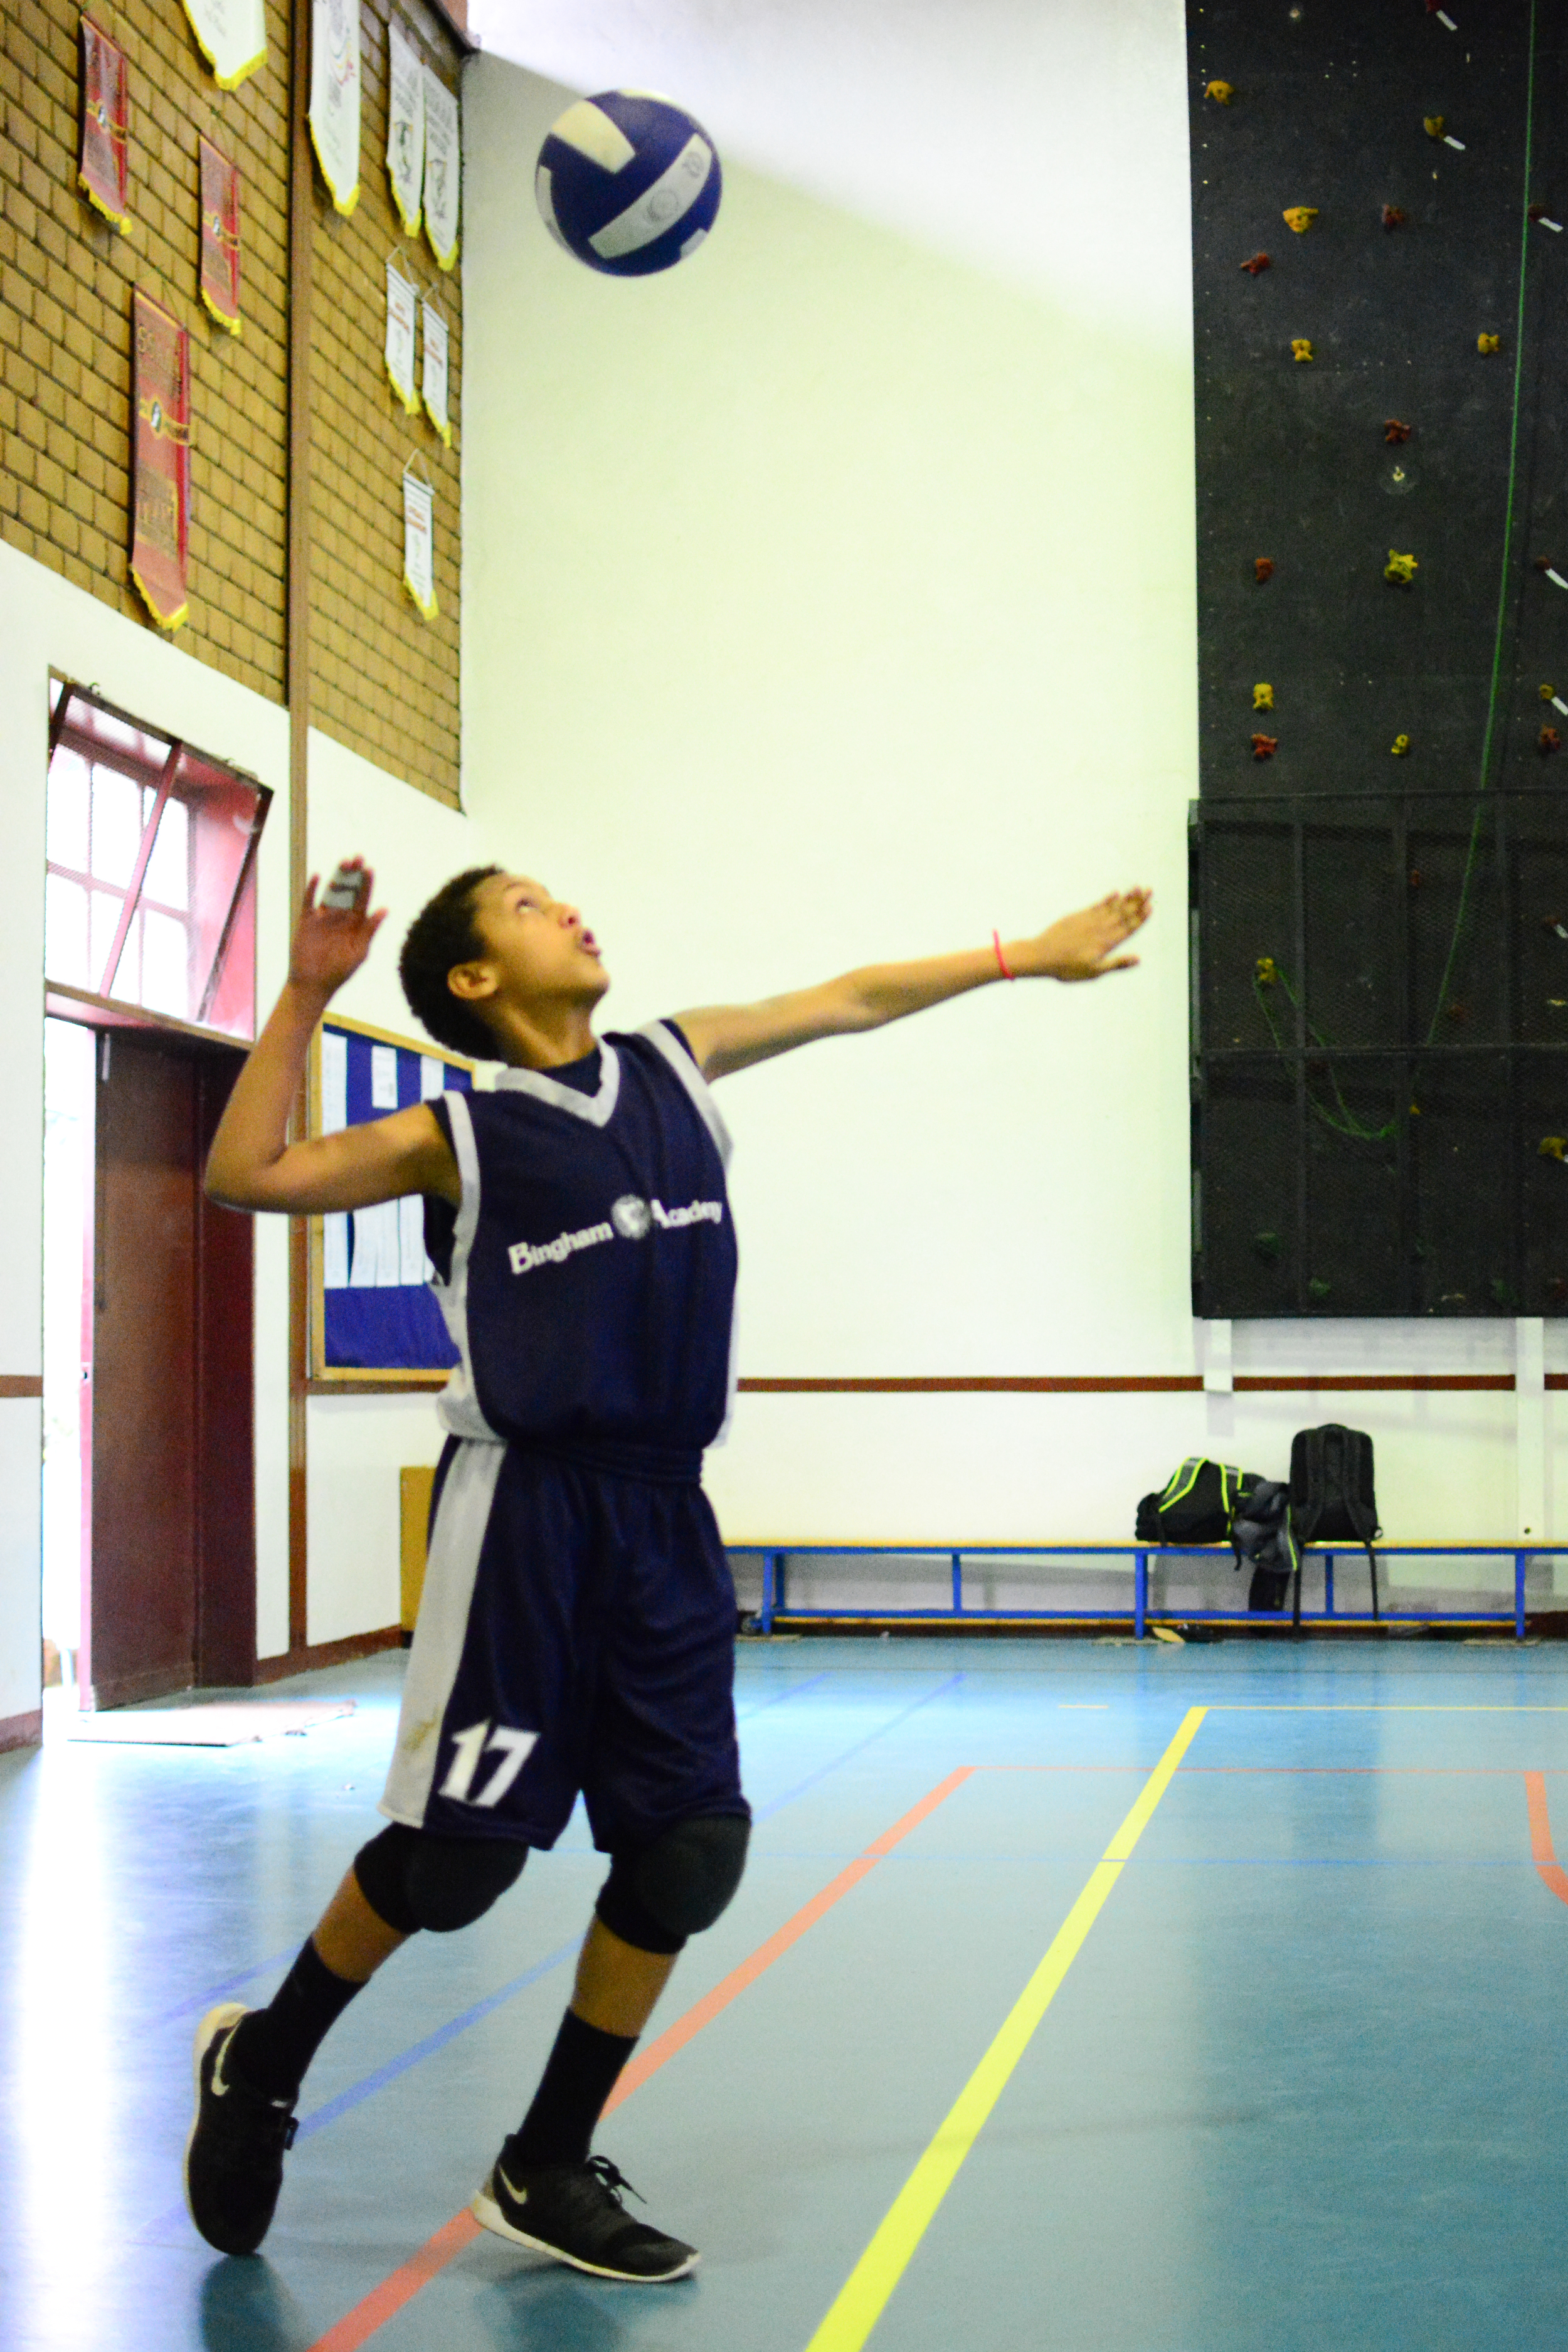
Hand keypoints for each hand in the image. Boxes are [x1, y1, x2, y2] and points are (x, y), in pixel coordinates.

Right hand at [288, 859, 387, 996]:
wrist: (314, 985)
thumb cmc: (340, 972)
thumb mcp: (359, 951)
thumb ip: (370, 930)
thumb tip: (384, 909)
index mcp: (355, 923)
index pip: (362, 899)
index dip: (366, 884)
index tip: (370, 869)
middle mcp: (340, 917)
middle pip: (348, 891)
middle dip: (353, 875)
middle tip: (358, 857)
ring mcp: (323, 917)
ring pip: (331, 892)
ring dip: (337, 877)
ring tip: (344, 862)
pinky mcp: (307, 921)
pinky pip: (309, 901)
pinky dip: (312, 889)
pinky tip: (317, 875)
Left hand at [1014, 887, 1151, 981]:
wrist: (1041, 955)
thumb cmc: (1067, 968)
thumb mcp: (1094, 972)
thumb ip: (1117, 964)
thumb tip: (1138, 959)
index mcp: (1106, 943)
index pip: (1128, 928)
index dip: (1140, 917)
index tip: (1151, 906)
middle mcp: (1100, 929)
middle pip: (1123, 914)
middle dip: (1138, 902)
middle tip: (1150, 890)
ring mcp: (1089, 921)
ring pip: (1112, 907)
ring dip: (1126, 898)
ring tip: (1137, 888)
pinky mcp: (1078, 916)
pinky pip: (1097, 905)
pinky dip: (1107, 899)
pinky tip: (1115, 893)